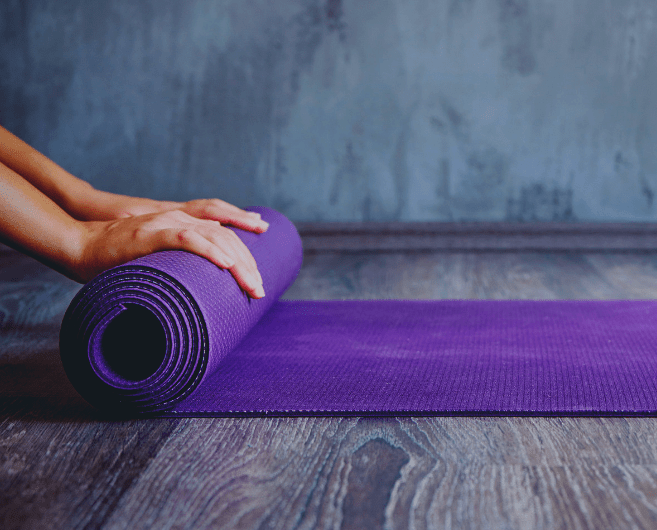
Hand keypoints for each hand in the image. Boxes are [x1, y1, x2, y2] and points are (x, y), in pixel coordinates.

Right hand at [76, 208, 266, 297]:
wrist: (80, 246)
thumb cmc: (116, 260)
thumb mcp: (156, 261)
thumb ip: (177, 268)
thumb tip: (197, 297)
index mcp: (182, 224)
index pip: (225, 234)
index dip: (245, 254)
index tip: (258, 277)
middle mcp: (178, 218)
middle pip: (226, 236)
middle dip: (248, 263)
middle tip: (259, 290)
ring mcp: (165, 223)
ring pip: (214, 236)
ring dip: (237, 262)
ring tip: (251, 284)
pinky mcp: (151, 233)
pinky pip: (187, 239)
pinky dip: (209, 250)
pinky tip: (226, 265)